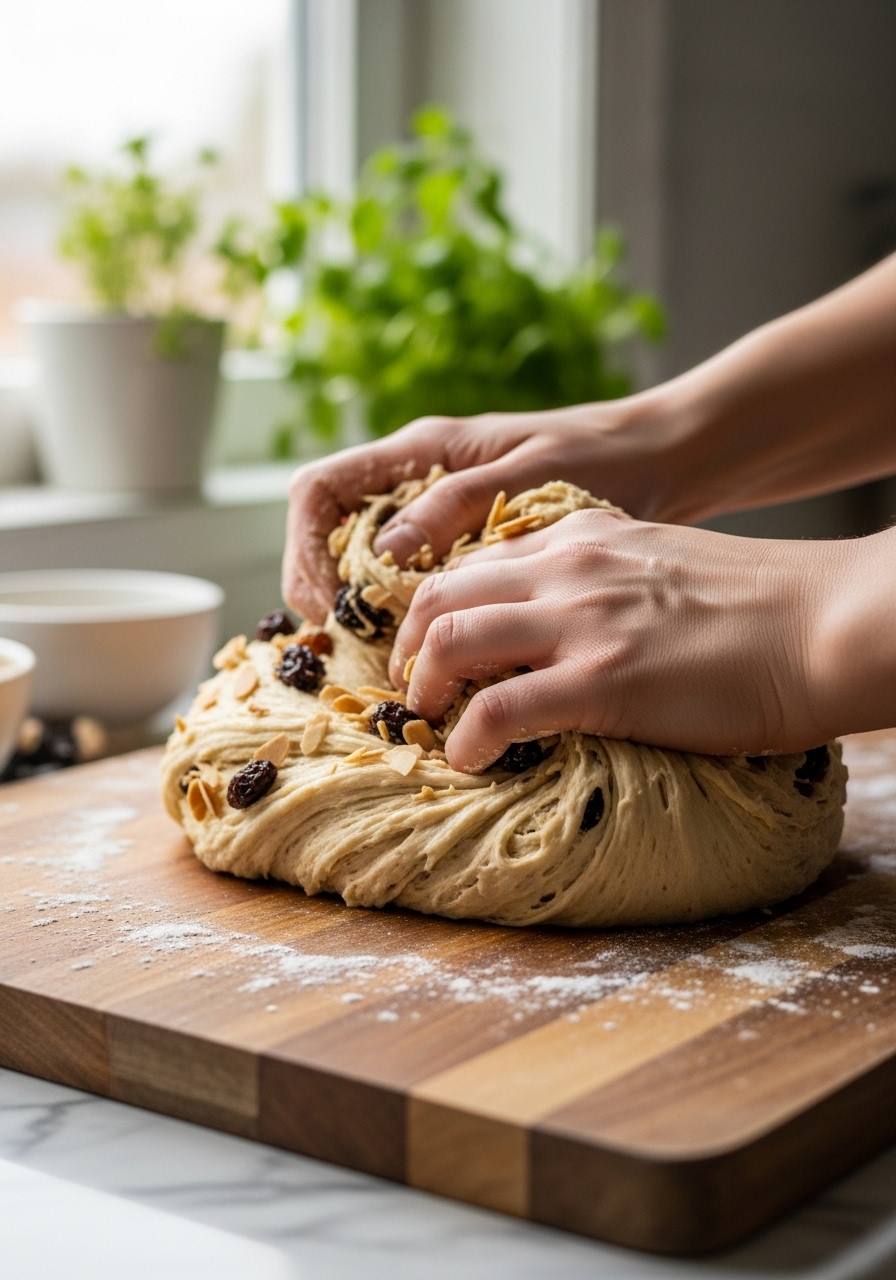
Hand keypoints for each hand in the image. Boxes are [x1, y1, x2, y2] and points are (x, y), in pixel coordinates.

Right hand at [281, 397, 677, 622]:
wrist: (662, 458)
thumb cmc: (603, 457)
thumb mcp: (531, 476)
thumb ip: (456, 505)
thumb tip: (386, 552)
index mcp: (422, 450)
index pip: (319, 492)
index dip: (305, 549)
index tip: (328, 605)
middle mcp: (418, 478)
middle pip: (332, 533)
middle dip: (328, 589)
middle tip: (353, 650)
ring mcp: (440, 510)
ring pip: (370, 560)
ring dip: (367, 607)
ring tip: (387, 659)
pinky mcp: (468, 541)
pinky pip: (416, 576)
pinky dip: (410, 612)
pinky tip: (431, 650)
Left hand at [389, 511, 853, 771]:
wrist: (827, 622)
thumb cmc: (764, 606)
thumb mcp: (668, 564)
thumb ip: (612, 581)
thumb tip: (581, 626)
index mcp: (586, 538)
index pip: (479, 560)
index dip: (442, 607)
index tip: (437, 646)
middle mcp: (570, 569)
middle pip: (442, 592)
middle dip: (410, 642)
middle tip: (415, 686)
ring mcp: (582, 622)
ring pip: (450, 638)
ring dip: (425, 686)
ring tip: (430, 723)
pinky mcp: (601, 681)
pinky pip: (497, 711)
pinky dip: (466, 740)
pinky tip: (469, 761)